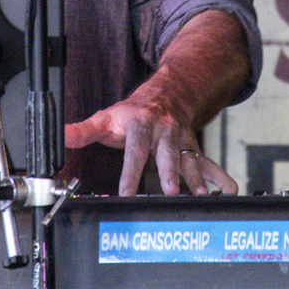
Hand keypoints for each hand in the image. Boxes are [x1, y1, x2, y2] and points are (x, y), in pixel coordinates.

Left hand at [66, 98, 237, 196]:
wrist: (168, 91)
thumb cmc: (133, 111)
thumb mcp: (106, 117)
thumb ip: (83, 130)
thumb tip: (60, 134)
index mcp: (140, 123)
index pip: (135, 149)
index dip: (130, 171)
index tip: (126, 191)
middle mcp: (164, 130)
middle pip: (167, 153)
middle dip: (170, 172)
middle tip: (171, 191)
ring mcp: (181, 139)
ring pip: (190, 159)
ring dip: (196, 178)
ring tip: (199, 196)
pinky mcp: (194, 147)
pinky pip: (208, 162)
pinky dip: (219, 176)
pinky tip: (227, 191)